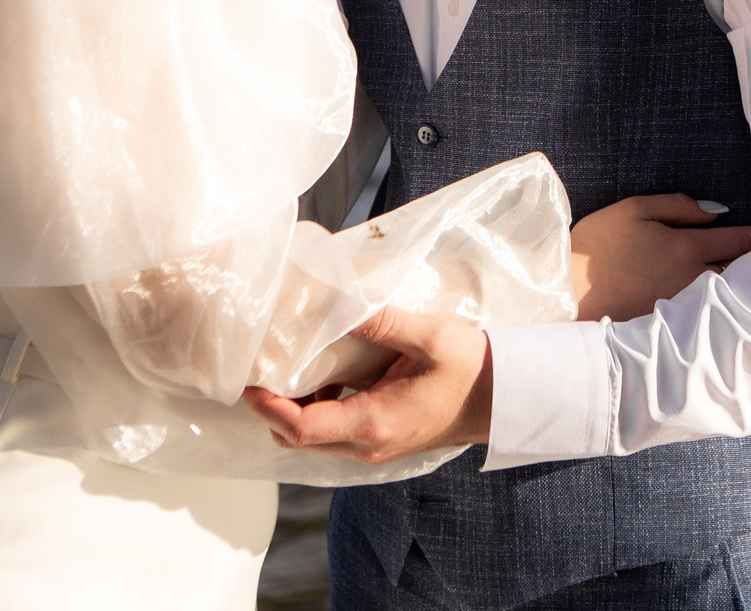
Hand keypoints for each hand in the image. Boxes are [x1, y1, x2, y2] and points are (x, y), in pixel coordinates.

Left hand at [240, 307, 490, 464]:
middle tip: (264, 365)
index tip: (248, 379)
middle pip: (297, 439)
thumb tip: (339, 301)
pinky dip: (319, 409)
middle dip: (273, 407)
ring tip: (297, 363)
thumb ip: (382, 321)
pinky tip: (331, 374)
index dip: (266, 406)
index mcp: (374, 424)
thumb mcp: (429, 335)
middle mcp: (368, 446)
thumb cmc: (471, 367)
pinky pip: (334, 434)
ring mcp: (374, 448)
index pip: (300, 428)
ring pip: (314, 439)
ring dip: (296, 408)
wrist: (501, 397)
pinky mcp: (381, 441)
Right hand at [569, 195, 750, 321]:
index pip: (737, 240)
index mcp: (686, 247)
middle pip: (739, 273)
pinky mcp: (671, 326)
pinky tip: (725, 305)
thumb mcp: (633, 209)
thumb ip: (677, 206)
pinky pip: (706, 313)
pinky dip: (720, 307)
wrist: (567, 294)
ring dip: (743, 287)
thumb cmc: (597, 246)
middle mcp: (693, 280)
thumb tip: (715, 213)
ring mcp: (684, 307)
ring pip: (726, 296)